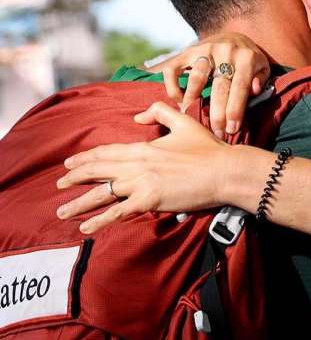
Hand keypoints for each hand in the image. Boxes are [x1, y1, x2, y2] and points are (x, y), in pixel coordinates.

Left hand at [56, 102, 235, 234]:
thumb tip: (139, 115)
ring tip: (61, 210)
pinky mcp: (150, 200)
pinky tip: (85, 228)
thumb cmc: (208, 148)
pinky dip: (100, 220)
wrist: (225, 170)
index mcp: (144, 147)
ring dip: (79, 202)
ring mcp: (142, 183)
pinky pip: (119, 212)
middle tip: (57, 183)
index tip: (70, 163)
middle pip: (99, 170)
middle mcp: (138, 164)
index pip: (107, 152)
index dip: (86, 158)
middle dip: (75, 177)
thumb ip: (160, 112)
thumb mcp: (183, 122)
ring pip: (102, 193)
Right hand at [150, 32, 270, 135]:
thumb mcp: (262, 67)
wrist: (233, 36)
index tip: (231, 129)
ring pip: (196, 77)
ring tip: (190, 117)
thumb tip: (254, 90)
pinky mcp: (188, 51)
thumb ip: (261, 80)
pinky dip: (172, 86)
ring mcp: (205, 50)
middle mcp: (225, 52)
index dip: (235, 110)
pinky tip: (178, 100)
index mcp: (246, 58)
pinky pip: (174, 69)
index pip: (240, 87)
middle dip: (217, 113)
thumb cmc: (249, 60)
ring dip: (192, 100)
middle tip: (215, 132)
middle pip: (219, 87)